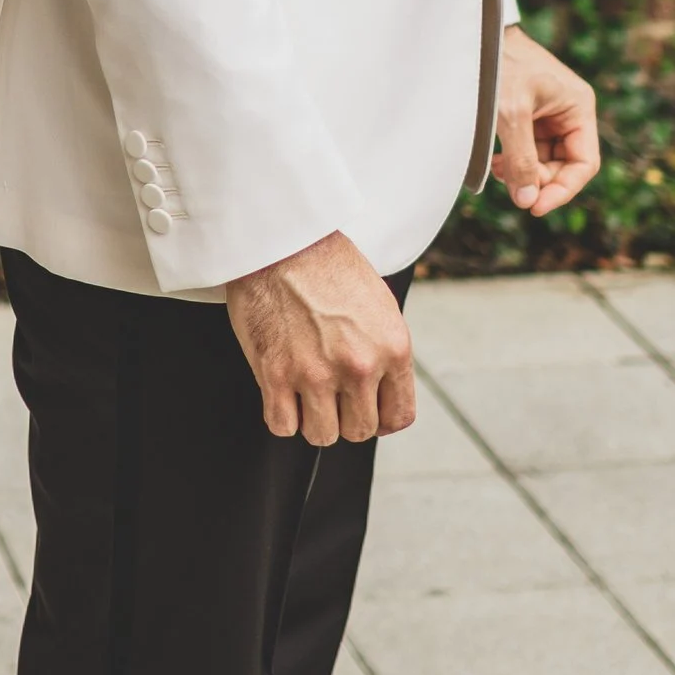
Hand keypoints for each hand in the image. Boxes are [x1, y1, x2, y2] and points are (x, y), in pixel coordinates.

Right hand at [225, 231, 415, 446]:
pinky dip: (281, 415)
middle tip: (330, 395)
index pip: (398, 416)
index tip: (364, 410)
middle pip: (359, 431)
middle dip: (345, 417)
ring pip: (322, 435)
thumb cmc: (328, 264)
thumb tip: (381, 391)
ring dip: (312, 419)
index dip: (380, 419)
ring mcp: (316, 374)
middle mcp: (360, 366)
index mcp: (393, 348)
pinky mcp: (275, 374)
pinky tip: (281, 393)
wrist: (281, 240)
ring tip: (304, 393)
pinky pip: (282, 425)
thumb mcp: (379, 306)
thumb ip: (385, 352)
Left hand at [494, 22, 601, 215]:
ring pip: (544, 160)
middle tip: (511, 188)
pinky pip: (529, 150)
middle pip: (564, 165)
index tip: (536, 207)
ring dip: (524, 172)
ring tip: (499, 169)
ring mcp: (550, 115)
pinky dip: (515, 161)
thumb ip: (521, 159)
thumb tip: (527, 201)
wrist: (478, 35)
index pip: (584, 163)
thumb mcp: (511, 114)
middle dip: (539, 181)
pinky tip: (497, 161)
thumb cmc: (499, 66)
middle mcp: (569, 113)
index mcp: (579, 109)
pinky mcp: (530, 116)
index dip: (563, 190)